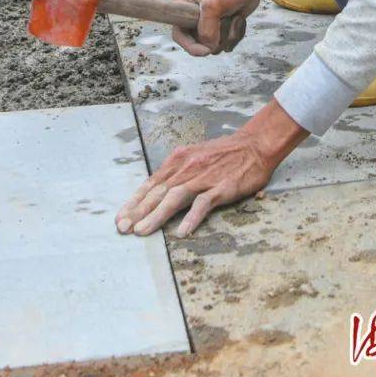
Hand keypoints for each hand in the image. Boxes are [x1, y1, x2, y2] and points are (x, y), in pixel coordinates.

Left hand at [116, 101, 307, 237]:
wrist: (254, 145)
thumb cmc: (224, 154)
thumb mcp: (195, 157)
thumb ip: (178, 172)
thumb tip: (158, 190)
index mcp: (178, 161)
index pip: (151, 183)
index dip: (135, 201)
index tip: (120, 217)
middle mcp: (187, 168)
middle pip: (158, 192)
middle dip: (138, 211)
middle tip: (122, 228)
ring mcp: (204, 177)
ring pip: (174, 198)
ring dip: (156, 215)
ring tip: (142, 231)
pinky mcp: (221, 187)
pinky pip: (203, 204)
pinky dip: (191, 217)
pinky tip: (181, 231)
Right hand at [171, 0, 260, 57]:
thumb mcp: (214, 5)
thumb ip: (207, 29)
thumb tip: (209, 46)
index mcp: (181, 4)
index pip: (178, 34)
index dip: (190, 46)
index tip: (205, 50)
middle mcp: (190, 14)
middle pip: (198, 43)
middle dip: (216, 37)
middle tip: (224, 21)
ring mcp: (205, 22)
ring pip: (214, 45)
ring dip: (228, 35)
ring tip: (232, 17)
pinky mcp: (218, 27)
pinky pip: (225, 44)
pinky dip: (235, 35)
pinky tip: (237, 19)